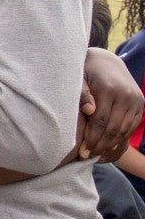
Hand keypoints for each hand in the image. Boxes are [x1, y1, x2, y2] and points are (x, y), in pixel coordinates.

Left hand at [79, 47, 143, 161]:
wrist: (106, 61)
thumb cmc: (85, 72)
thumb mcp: (79, 78)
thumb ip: (82, 94)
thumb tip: (89, 110)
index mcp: (108, 88)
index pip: (100, 121)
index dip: (91, 139)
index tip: (82, 152)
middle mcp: (125, 94)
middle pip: (113, 129)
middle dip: (99, 145)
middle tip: (87, 156)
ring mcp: (135, 99)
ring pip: (123, 130)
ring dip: (110, 144)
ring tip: (95, 153)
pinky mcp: (140, 103)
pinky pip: (131, 126)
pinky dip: (120, 138)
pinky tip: (107, 145)